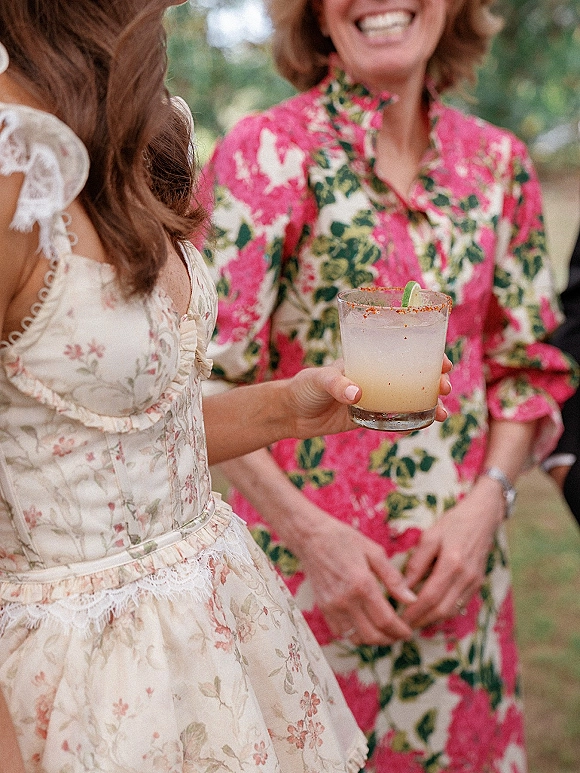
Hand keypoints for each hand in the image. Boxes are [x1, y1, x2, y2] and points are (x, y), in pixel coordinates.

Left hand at [287, 354, 452, 438]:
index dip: (427, 353)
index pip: (403, 352)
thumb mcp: (319, 379)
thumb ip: (337, 384)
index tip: (443, 360)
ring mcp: (374, 398)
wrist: (291, 413)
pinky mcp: (368, 418)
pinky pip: (396, 420)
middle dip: (435, 380)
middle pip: (414, 376)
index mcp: (368, 359)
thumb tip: (358, 395)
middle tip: (445, 387)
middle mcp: (376, 377)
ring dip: (430, 404)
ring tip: (443, 414)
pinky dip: (413, 422)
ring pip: (410, 399)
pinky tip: (427, 425)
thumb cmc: (304, 387)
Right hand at [293, 505, 416, 645]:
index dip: (400, 631)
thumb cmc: (344, 539)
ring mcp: (332, 606)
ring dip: (371, 639)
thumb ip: (393, 578)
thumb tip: (410, 599)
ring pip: (355, 638)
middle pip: (372, 635)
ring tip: (382, 632)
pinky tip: (362, 624)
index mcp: (362, 584)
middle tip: (399, 634)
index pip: (386, 620)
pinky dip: (353, 634)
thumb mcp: (374, 552)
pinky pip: (340, 632)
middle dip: (390, 639)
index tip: (408, 631)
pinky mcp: (323, 607)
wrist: (311, 537)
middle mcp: (346, 599)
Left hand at [400, 479, 503, 628]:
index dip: (414, 611)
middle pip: (442, 609)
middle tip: (402, 627)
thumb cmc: (453, 523)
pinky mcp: (478, 584)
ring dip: (432, 620)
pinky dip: (444, 612)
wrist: (483, 517)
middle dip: (421, 621)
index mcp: (452, 563)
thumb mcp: (430, 537)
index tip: (398, 619)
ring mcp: (475, 582)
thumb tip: (403, 587)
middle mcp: (466, 577)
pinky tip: (429, 612)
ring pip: (452, 611)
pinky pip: (459, 605)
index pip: (430, 596)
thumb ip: (417, 563)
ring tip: (412, 622)